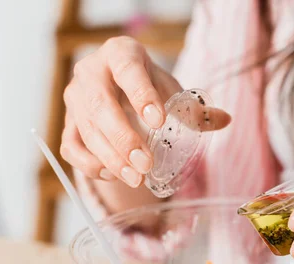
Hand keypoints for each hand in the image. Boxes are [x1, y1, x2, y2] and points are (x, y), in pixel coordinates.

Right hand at [60, 36, 230, 187]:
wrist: (117, 83)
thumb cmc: (148, 85)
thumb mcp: (171, 89)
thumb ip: (195, 108)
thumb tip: (225, 120)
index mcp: (120, 54)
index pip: (128, 71)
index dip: (142, 96)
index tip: (159, 121)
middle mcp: (90, 72)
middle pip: (100, 106)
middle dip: (123, 139)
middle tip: (146, 165)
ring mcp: (74, 99)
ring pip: (86, 131)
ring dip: (111, 159)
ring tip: (136, 179)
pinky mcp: (68, 123)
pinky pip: (71, 147)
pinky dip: (91, 165)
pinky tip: (115, 175)